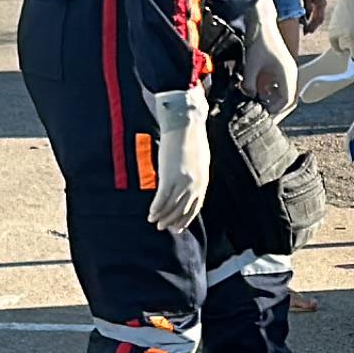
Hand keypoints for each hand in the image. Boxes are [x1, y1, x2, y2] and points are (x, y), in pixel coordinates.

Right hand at [146, 90, 211, 234]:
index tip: (178, 227)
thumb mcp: (199, 161)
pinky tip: (150, 214)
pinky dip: (156, 209)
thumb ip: (196, 175)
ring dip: (162, 217)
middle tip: (163, 228)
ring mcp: (182, 183)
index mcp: (202, 182)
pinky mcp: (169, 178)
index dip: (185, 220)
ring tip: (154, 221)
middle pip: (182, 211)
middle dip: (172, 222)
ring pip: (171, 208)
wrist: (185, 125)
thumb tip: (190, 182)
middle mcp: (194, 186)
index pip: (194, 208)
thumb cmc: (191, 139)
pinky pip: (161, 200)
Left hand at [242, 4, 299, 116]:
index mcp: (287, 73)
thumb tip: (248, 97)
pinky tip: (260, 93)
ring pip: (285, 93)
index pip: (287, 99)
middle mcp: (291, 73)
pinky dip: (272, 92)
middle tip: (262, 115)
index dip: (276, 110)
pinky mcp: (282, 67)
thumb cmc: (259, 41)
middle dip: (276, 108)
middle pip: (288, 99)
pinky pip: (281, 85)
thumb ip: (249, 84)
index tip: (263, 114)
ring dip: (274, 100)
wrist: (262, 23)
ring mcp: (288, 70)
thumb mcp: (251, 65)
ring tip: (260, 104)